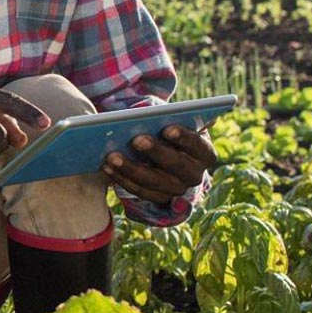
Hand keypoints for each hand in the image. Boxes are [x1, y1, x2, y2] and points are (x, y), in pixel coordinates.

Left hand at [102, 124, 216, 204]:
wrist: (168, 156)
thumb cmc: (169, 132)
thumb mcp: (173, 123)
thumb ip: (169, 118)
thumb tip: (148, 113)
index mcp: (205, 154)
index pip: (198, 146)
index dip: (184, 138)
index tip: (167, 129)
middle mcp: (195, 175)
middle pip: (175, 165)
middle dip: (155, 152)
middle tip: (136, 139)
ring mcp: (177, 190)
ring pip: (154, 182)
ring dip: (131, 168)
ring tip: (112, 155)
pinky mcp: (159, 199)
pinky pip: (139, 191)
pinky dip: (122, 179)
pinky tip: (107, 167)